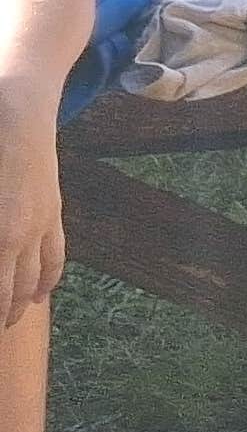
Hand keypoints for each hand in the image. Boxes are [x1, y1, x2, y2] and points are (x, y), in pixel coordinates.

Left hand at [0, 98, 62, 324]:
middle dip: (3, 314)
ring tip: (11, 320)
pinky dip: (49, 277)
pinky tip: (42, 292)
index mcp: (0, 237)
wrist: (19, 110)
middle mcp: (21, 237)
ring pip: (36, 277)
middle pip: (12, 290)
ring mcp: (41, 223)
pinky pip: (56, 253)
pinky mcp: (53, 208)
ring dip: (22, 302)